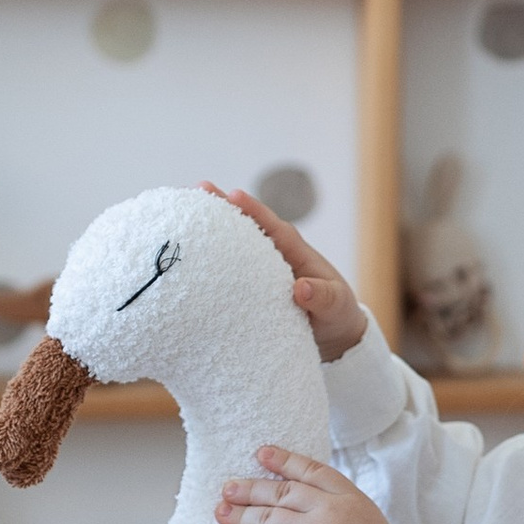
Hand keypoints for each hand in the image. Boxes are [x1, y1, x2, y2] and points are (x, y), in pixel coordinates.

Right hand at [204, 184, 367, 358]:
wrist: (335, 335)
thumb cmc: (338, 314)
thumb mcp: (336, 306)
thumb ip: (322, 297)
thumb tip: (301, 288)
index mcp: (296, 253)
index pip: (274, 227)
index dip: (255, 211)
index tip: (234, 196)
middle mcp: (276, 255)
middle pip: (248, 226)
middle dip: (225, 207)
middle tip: (199, 188)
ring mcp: (262, 269)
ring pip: (235, 243)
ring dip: (213, 228)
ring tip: (185, 212)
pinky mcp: (253, 285)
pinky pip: (231, 267)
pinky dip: (213, 258)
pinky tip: (190, 254)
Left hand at [214, 447, 409, 523]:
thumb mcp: (370, 522)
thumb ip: (342, 507)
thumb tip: (309, 500)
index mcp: (351, 498)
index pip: (312, 470)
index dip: (284, 460)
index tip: (261, 454)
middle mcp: (330, 511)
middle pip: (282, 491)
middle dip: (252, 488)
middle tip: (228, 487)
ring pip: (267, 517)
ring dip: (238, 513)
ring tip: (219, 510)